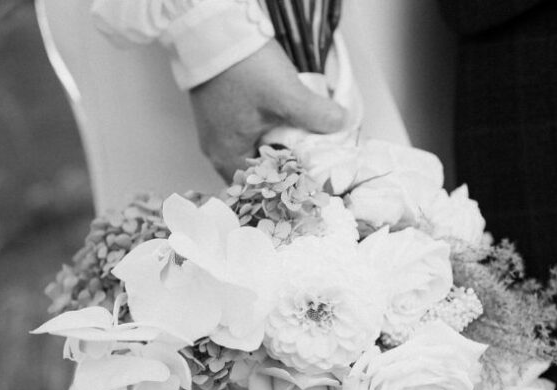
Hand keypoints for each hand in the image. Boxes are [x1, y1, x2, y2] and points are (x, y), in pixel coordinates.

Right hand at [189, 40, 346, 180]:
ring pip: (255, 152)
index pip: (262, 190)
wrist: (214, 31)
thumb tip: (342, 125)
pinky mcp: (221, 114)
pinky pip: (249, 135)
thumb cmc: (243, 69)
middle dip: (286, 168)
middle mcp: (217, 151)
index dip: (289, 187)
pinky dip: (269, 134)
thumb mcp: (286, 96)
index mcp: (227, 158)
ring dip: (279, 150)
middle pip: (258, 173)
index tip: (313, 180)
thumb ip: (317, 116)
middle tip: (313, 163)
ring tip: (305, 144)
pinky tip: (287, 124)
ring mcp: (217, 132)